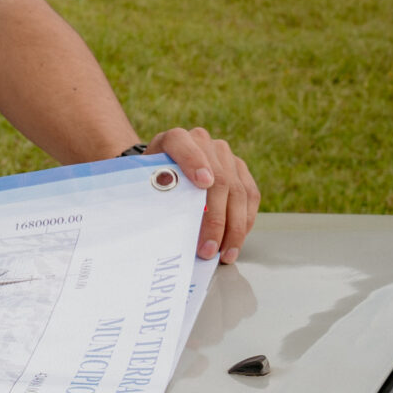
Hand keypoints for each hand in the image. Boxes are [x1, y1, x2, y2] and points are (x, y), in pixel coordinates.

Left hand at [143, 128, 258, 263]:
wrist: (162, 167)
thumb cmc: (150, 181)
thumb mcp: (141, 183)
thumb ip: (147, 194)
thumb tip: (154, 227)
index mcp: (174, 139)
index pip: (183, 146)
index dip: (195, 162)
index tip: (203, 183)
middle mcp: (203, 142)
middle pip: (219, 180)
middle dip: (216, 219)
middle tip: (208, 249)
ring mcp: (225, 155)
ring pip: (238, 192)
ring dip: (234, 227)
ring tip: (225, 253)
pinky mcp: (240, 169)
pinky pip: (250, 196)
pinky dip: (244, 221)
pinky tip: (236, 241)